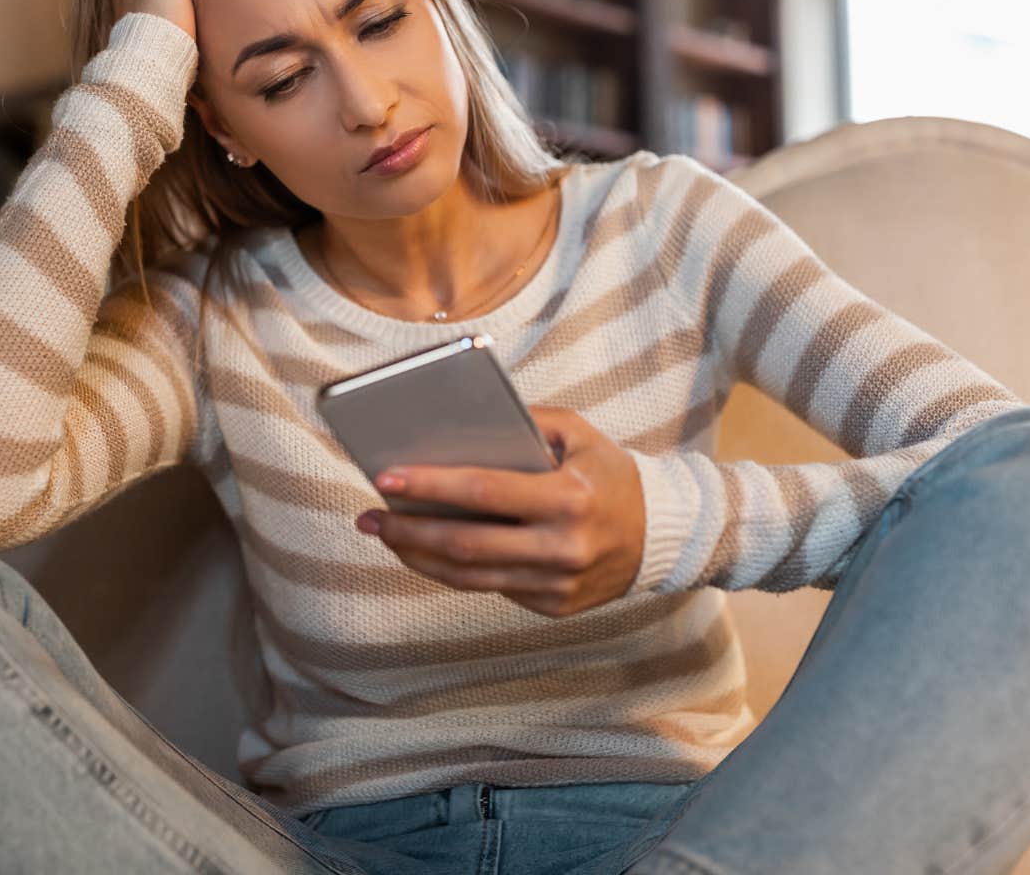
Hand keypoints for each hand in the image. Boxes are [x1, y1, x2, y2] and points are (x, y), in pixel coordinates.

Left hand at [357, 406, 647, 617]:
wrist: (661, 536)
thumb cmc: (610, 474)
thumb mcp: (579, 434)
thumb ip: (527, 422)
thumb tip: (460, 426)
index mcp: (569, 499)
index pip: (485, 492)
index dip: (431, 486)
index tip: (386, 477)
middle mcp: (562, 547)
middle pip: (467, 543)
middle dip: (408, 529)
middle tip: (368, 515)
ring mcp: (557, 584)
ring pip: (470, 576)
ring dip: (419, 555)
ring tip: (384, 533)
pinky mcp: (552, 607)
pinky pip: (490, 588)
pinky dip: (451, 570)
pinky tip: (423, 550)